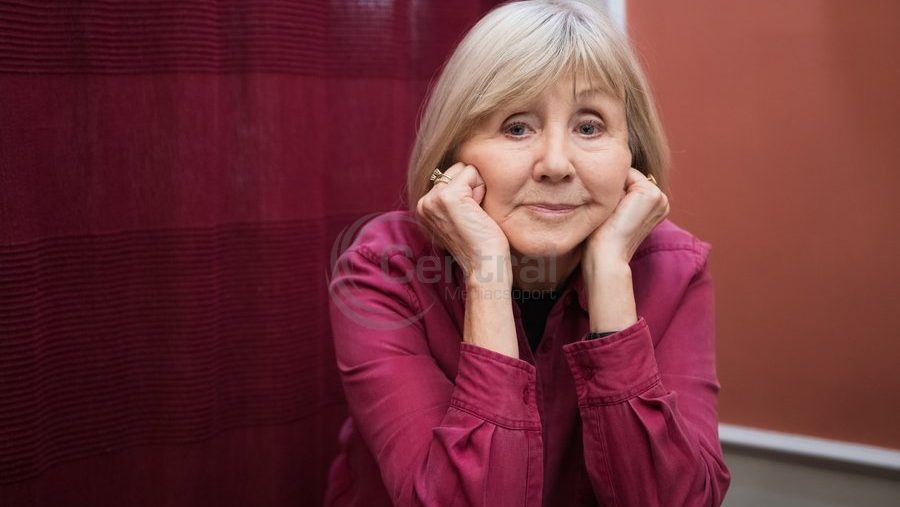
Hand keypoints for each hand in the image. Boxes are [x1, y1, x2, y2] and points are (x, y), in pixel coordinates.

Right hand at [415, 163, 510, 285]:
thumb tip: (468, 169)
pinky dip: (481, 189)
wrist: (484, 267)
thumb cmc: (481, 244)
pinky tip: (478, 212)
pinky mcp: (447, 196)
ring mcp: (433, 198)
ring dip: (477, 188)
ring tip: (476, 215)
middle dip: (472, 187)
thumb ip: (457, 196)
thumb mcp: (462, 216)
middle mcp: (424, 201)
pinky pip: (472, 172)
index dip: (469, 192)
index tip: (469, 218)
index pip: (452, 175)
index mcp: (425, 206)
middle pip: (457, 168)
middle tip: (474, 216)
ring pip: (464, 169)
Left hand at [583, 168, 669, 266]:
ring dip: (612, 188)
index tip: (607, 211)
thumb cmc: (603, 239)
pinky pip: (624, 174)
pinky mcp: (651, 193)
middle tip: (609, 214)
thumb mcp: (614, 211)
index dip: (612, 191)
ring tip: (611, 213)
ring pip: (625, 175)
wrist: (606, 256)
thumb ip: (619, 193)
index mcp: (655, 206)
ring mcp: (659, 196)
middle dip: (614, 188)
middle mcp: (661, 200)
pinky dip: (613, 187)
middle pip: (628, 177)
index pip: (629, 182)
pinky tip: (613, 208)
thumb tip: (608, 173)